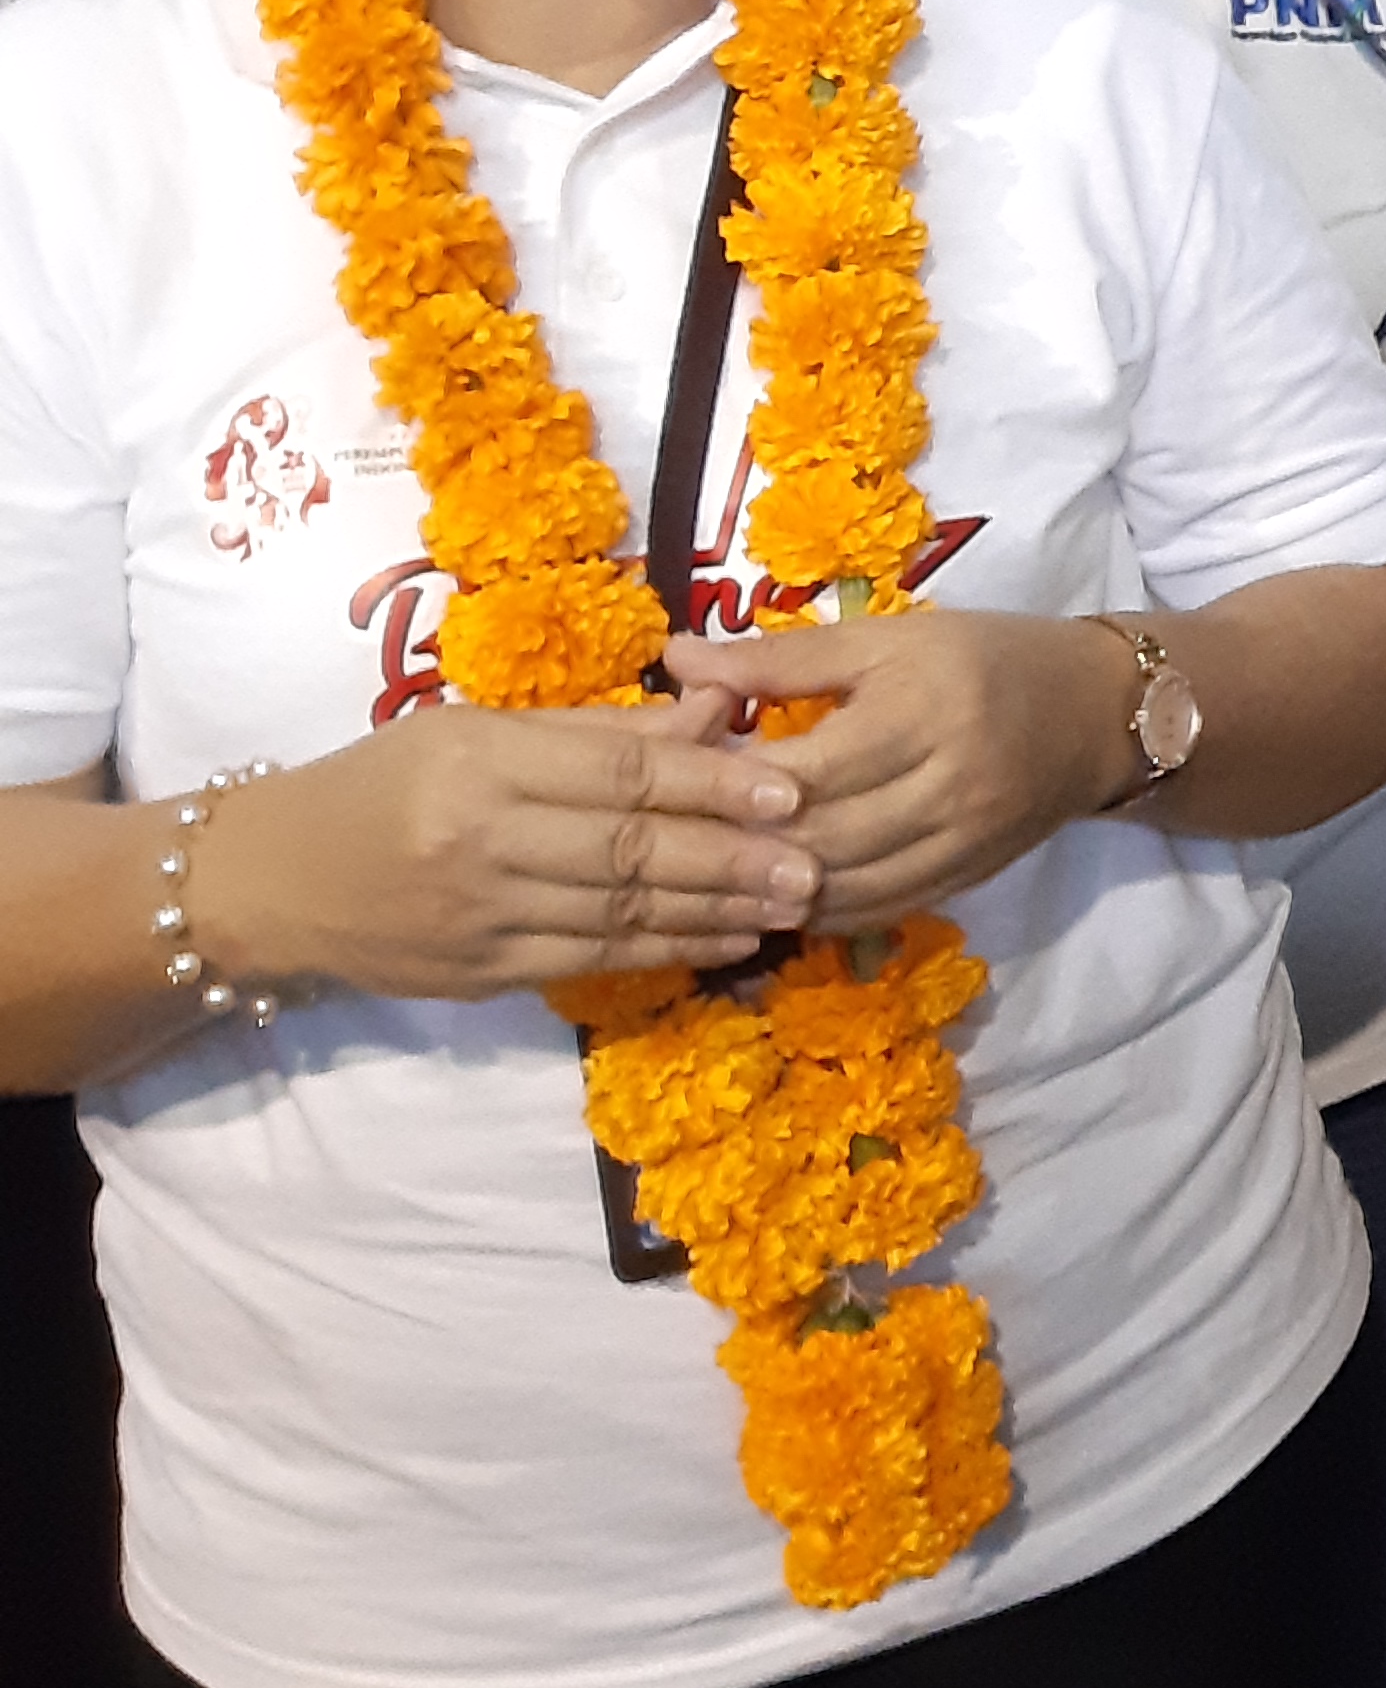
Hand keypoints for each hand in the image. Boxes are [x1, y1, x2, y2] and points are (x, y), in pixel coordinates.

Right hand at [187, 692, 815, 1001]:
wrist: (268, 881)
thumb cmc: (384, 782)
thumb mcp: (478, 731)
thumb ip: (600, 730)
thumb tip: (720, 712)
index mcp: (481, 762)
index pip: (621, 774)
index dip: (713, 785)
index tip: (791, 791)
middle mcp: (478, 841)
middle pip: (631, 851)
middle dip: (734, 859)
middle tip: (815, 862)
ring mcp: (477, 917)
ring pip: (621, 914)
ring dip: (717, 911)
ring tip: (792, 903)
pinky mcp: (478, 974)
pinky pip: (591, 961)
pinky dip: (667, 951)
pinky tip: (726, 940)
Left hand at [675, 610, 1135, 934]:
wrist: (1095, 712)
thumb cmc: (980, 658)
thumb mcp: (883, 638)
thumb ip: (779, 659)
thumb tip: (675, 661)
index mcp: (923, 710)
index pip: (806, 773)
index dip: (732, 789)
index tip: (676, 782)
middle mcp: (949, 784)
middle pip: (820, 841)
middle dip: (742, 848)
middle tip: (679, 839)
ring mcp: (962, 840)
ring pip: (846, 887)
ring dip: (773, 891)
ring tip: (716, 875)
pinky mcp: (968, 876)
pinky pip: (880, 909)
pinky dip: (821, 912)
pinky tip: (778, 898)